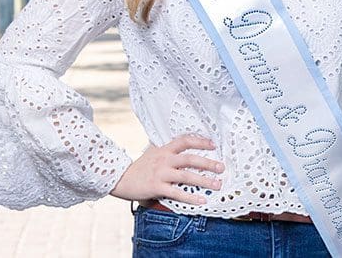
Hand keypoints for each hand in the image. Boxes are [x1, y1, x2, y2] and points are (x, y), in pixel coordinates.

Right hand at [110, 134, 224, 205]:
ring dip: (204, 180)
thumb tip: (182, 147)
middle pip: (190, 158)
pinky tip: (201, 201)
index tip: (213, 145)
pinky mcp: (157, 187)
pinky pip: (177, 192)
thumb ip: (167, 151)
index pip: (185, 140)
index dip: (200, 141)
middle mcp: (164, 159)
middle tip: (222, 167)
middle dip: (208, 163)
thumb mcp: (153, 153)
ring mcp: (161, 173)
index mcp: (164, 149)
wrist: (120, 178)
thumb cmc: (139, 167)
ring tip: (217, 184)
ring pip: (186, 175)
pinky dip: (190, 197)